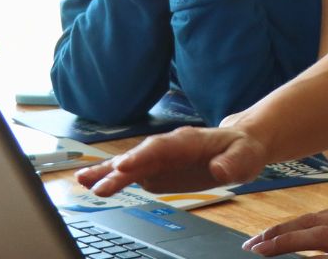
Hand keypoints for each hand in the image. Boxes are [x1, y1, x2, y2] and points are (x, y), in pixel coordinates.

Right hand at [75, 125, 268, 196]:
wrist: (239, 145)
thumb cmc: (242, 150)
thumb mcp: (246, 157)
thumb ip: (232, 163)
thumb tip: (218, 170)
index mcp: (188, 141)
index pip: (162, 148)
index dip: (142, 156)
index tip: (124, 167)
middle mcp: (168, 146)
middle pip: (139, 157)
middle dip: (118, 171)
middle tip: (97, 187)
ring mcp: (158, 158)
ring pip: (128, 164)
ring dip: (105, 173)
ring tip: (81, 182)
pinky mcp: (155, 169)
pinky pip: (129, 174)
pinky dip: (109, 179)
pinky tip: (90, 185)